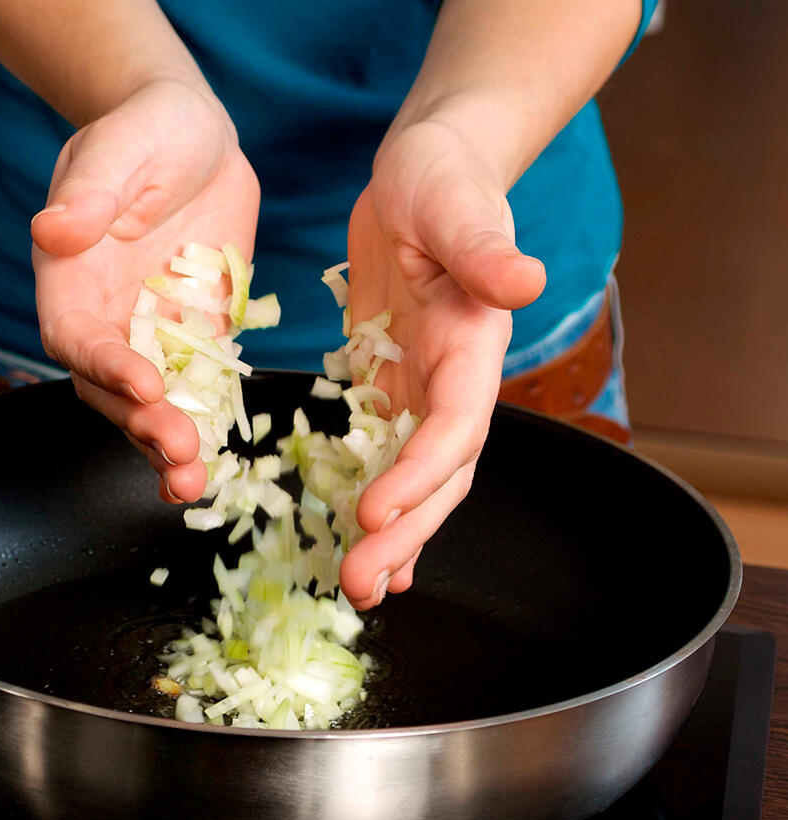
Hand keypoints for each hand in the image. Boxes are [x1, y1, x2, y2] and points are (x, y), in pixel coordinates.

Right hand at [32, 79, 259, 504]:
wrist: (195, 140)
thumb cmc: (148, 131)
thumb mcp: (119, 147)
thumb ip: (90, 191)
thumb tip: (53, 230)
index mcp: (72, 278)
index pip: (75, 335)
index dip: (102, 365)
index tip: (143, 383)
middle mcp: (106, 318)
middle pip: (108, 389)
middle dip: (139, 425)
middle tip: (178, 453)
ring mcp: (152, 337)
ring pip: (148, 406)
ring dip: (166, 446)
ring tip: (193, 481)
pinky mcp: (197, 343)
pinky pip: (197, 395)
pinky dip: (204, 431)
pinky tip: (218, 466)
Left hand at [338, 120, 546, 609]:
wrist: (424, 175)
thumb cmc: (443, 178)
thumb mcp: (455, 204)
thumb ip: (485, 247)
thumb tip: (525, 281)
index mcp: (473, 346)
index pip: (455, 427)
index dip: (419, 475)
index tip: (374, 513)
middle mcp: (452, 381)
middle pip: (437, 474)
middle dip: (404, 533)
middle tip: (359, 585)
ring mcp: (419, 388)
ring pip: (411, 478)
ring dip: (389, 534)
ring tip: (358, 586)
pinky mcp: (386, 383)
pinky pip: (379, 452)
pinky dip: (369, 496)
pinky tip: (351, 536)